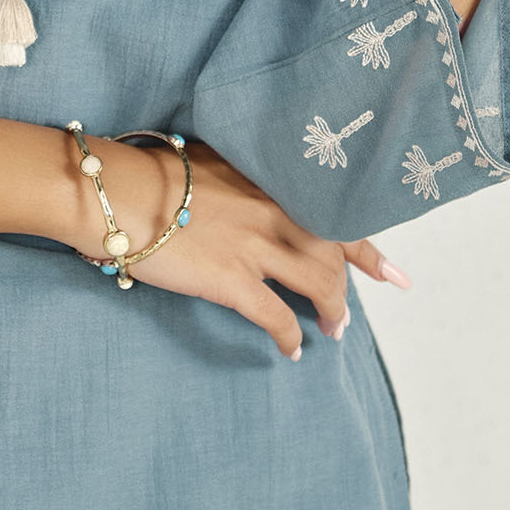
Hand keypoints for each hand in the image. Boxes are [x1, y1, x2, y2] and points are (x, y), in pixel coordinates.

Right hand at [85, 138, 409, 363]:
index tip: (393, 271)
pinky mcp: (234, 280)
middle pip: (336, 252)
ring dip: (331, 312)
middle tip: (358, 309)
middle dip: (355, 284)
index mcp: (272, 180)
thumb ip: (243, 175)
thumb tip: (251, 189)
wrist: (117, 192)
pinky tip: (292, 350)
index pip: (336, 212)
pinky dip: (291, 336)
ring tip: (331, 332)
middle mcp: (276, 210)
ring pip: (319, 284)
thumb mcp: (210, 159)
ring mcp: (258, 246)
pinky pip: (278, 316)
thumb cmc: (151, 173)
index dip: (367, 247)